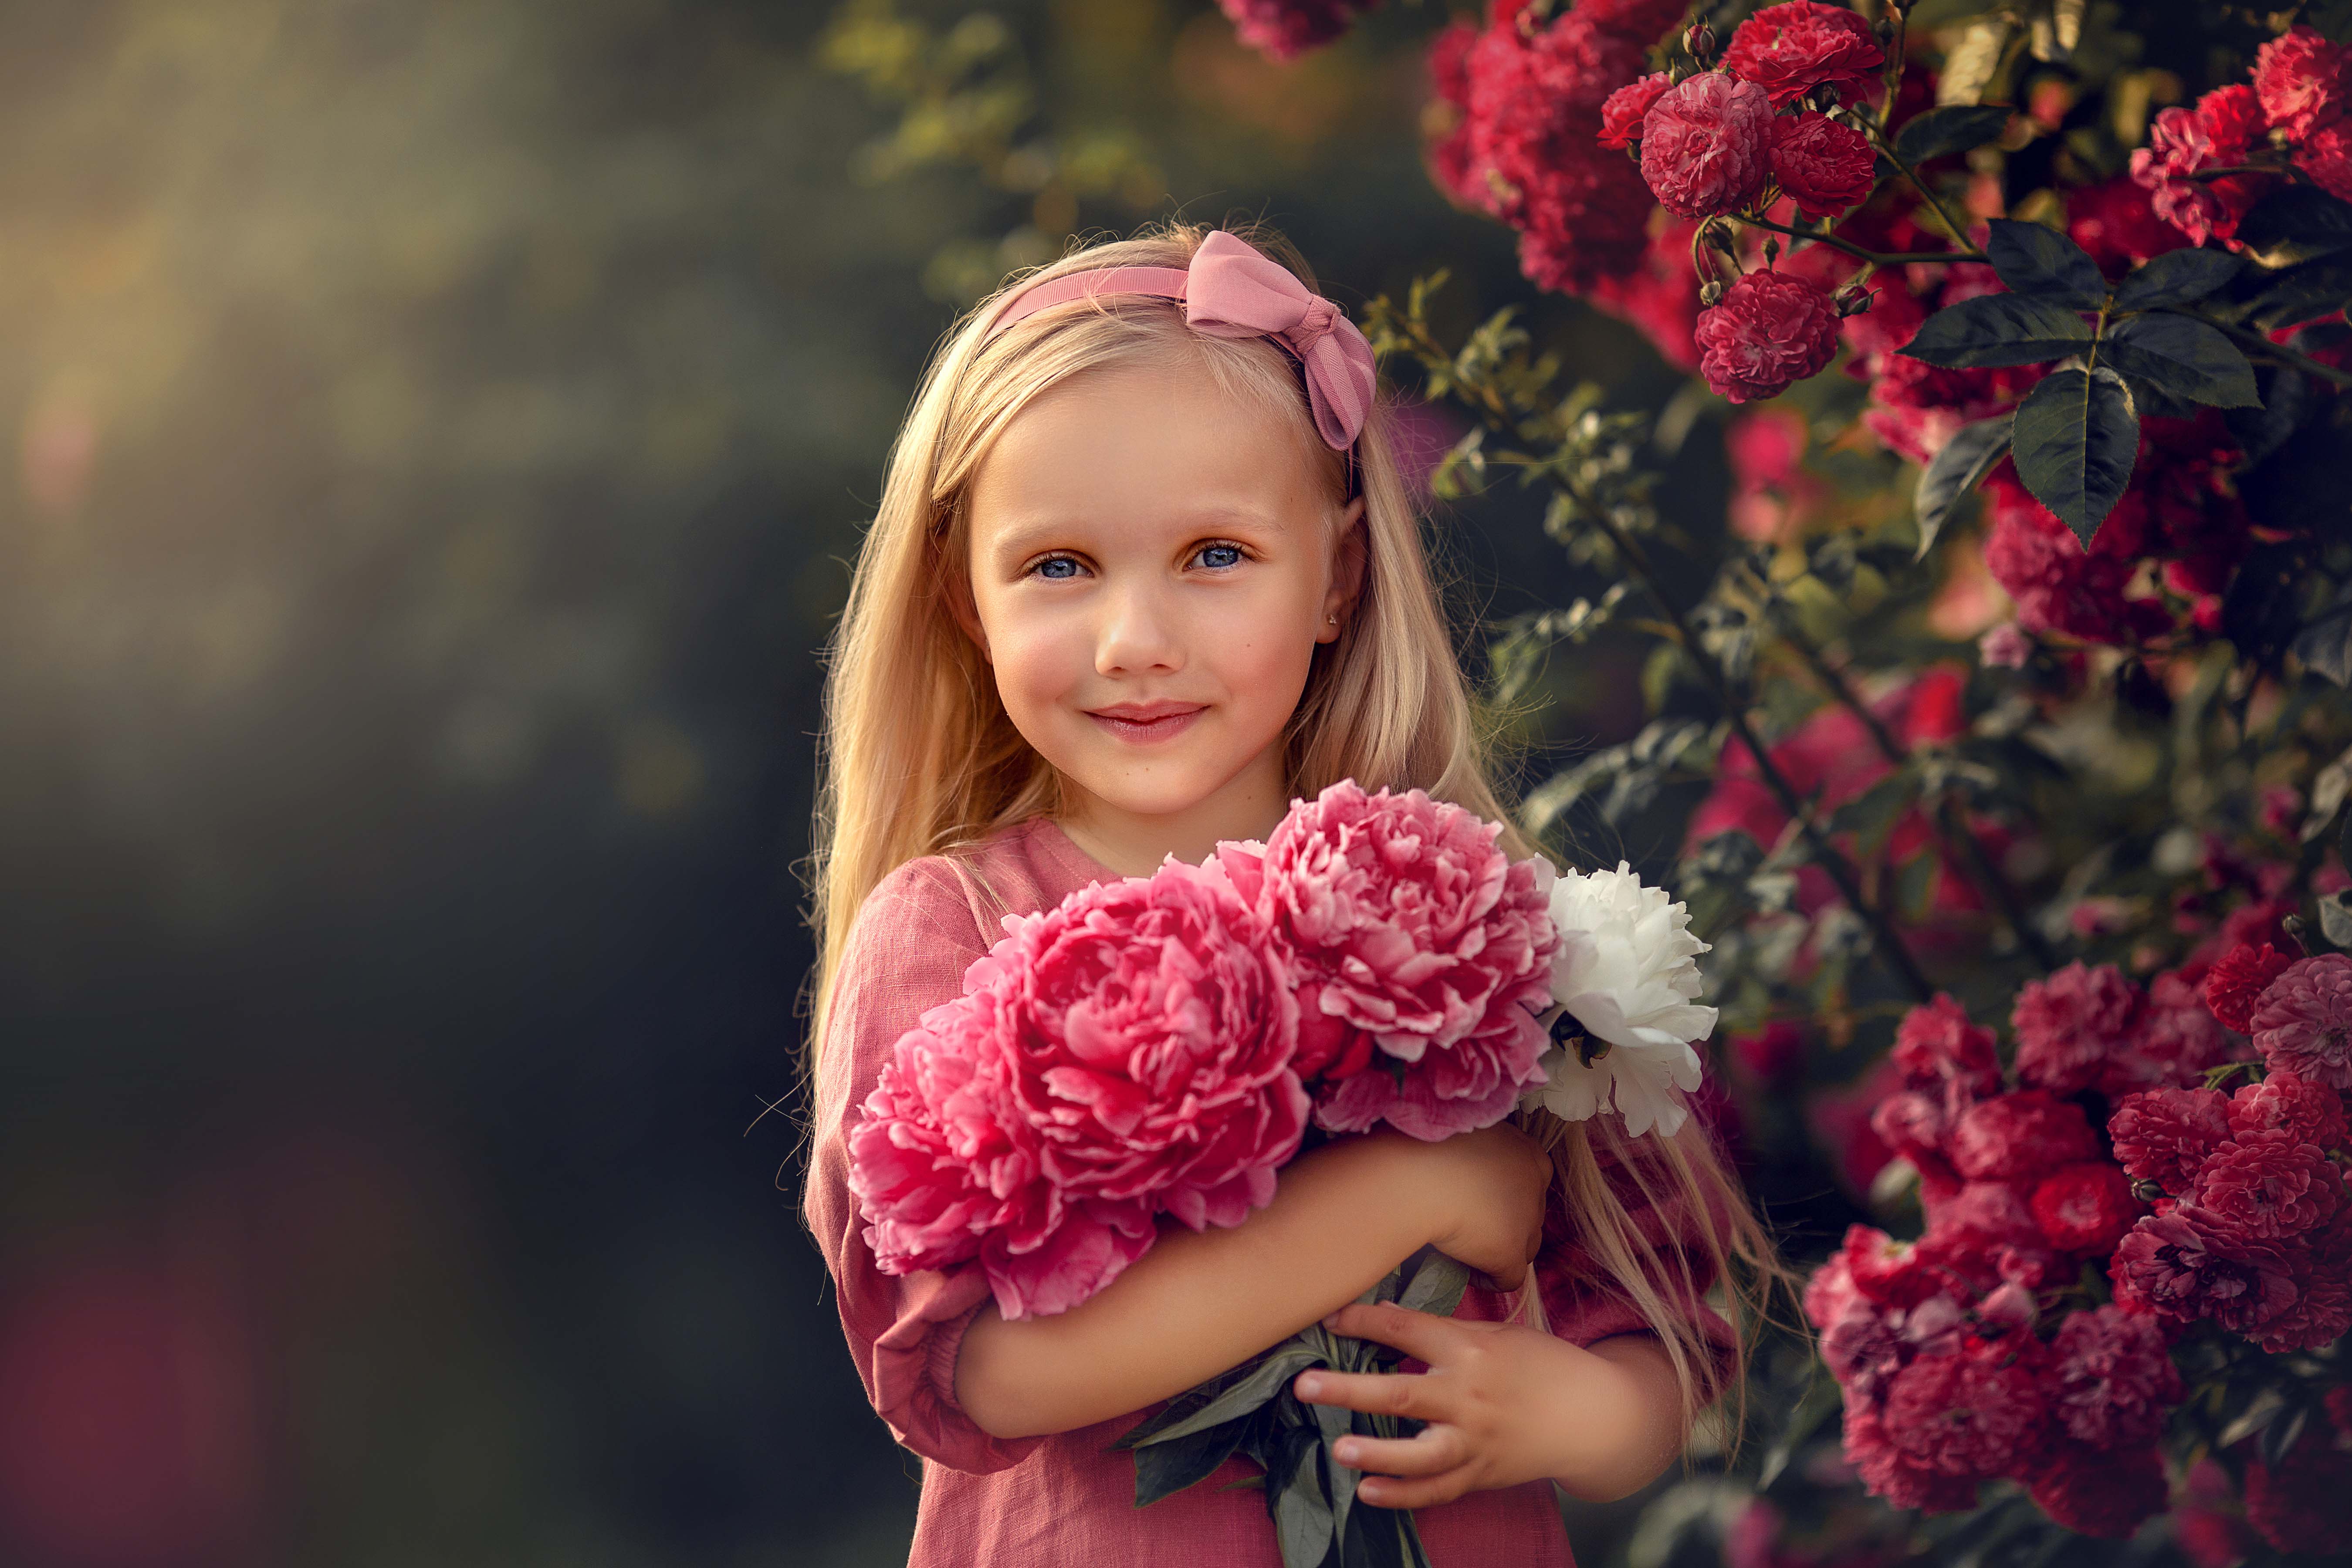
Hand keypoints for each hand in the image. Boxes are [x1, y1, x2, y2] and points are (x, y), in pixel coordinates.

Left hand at [1291, 1308, 1688, 1507]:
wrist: (1591, 1415)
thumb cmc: (1540, 1364)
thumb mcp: (1497, 1333)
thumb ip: (1443, 1331)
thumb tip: (1383, 1318)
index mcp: (1471, 1350)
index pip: (1408, 1330)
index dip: (1365, 1321)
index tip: (1329, 1318)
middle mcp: (1469, 1396)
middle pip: (1403, 1393)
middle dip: (1350, 1390)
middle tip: (1305, 1387)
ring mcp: (1475, 1440)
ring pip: (1421, 1453)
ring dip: (1378, 1453)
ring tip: (1340, 1450)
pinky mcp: (1481, 1474)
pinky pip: (1437, 1489)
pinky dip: (1403, 1495)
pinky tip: (1367, 1492)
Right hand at [1423, 1120, 1549, 1290]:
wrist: (1420, 1173)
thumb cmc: (1431, 1145)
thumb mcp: (1465, 1136)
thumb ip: (1478, 1152)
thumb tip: (1463, 1172)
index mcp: (1529, 1153)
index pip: (1528, 1182)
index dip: (1502, 1194)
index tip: (1475, 1199)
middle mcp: (1536, 1186)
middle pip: (1528, 1213)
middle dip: (1504, 1222)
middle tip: (1469, 1223)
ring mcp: (1528, 1221)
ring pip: (1525, 1247)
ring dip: (1499, 1250)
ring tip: (1466, 1250)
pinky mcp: (1511, 1253)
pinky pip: (1508, 1278)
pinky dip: (1488, 1278)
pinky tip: (1464, 1272)